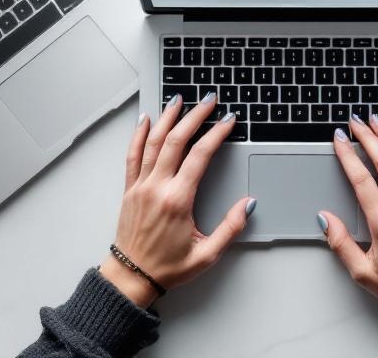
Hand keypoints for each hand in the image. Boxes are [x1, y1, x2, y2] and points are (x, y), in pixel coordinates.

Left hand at [99, 92, 253, 306]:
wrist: (131, 277)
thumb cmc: (167, 268)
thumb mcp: (207, 254)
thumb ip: (231, 227)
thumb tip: (248, 204)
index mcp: (177, 200)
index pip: (200, 156)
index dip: (216, 134)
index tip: (228, 121)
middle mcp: (157, 188)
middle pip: (176, 140)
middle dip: (195, 116)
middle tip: (208, 100)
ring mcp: (140, 186)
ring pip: (153, 142)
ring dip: (167, 118)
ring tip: (179, 100)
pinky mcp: (129, 190)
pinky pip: (132, 155)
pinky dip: (139, 134)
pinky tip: (145, 120)